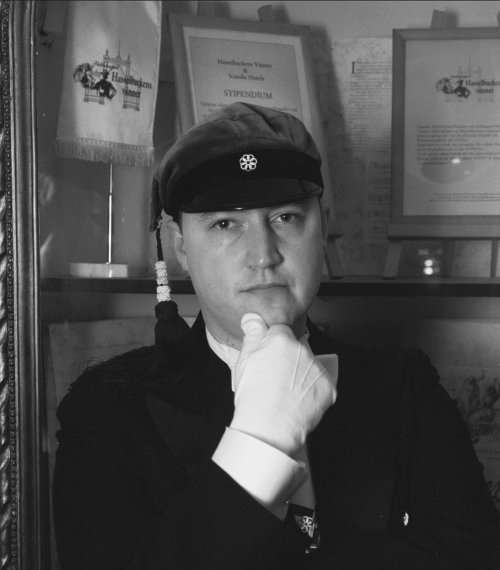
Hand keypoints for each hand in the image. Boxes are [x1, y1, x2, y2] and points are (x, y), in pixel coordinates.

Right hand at [230, 313, 336, 456]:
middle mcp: (304, 350)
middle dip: (288, 358)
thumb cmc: (253, 396)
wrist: (268, 429)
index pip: (280, 330)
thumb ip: (252, 333)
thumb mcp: (244, 360)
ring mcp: (318, 369)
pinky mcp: (329, 387)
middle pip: (296, 347)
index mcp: (282, 339)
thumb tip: (253, 317)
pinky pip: (320, 383)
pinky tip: (297, 400)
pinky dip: (312, 390)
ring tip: (285, 392)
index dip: (271, 344)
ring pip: (309, 364)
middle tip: (273, 378)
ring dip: (301, 373)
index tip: (266, 358)